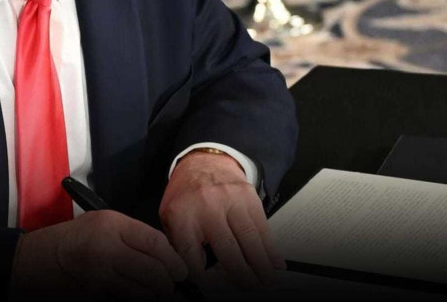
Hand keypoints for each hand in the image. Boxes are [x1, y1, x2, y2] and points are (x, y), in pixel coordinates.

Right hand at [10, 210, 187, 298]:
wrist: (43, 260)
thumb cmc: (75, 238)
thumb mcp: (105, 223)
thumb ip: (135, 235)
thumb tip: (167, 254)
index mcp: (112, 226)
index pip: (155, 243)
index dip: (174, 259)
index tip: (181, 269)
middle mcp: (107, 250)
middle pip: (154, 272)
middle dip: (168, 282)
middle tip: (172, 284)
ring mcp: (101, 276)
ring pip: (143, 292)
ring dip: (154, 294)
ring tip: (158, 291)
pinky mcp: (97, 294)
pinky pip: (127, 299)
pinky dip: (136, 298)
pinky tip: (138, 293)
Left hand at [159, 151, 285, 288]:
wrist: (203, 160)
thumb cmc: (187, 193)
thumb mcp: (171, 217)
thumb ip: (180, 246)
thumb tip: (195, 276)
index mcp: (182, 215)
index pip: (192, 255)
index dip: (204, 277)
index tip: (213, 287)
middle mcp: (207, 206)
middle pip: (227, 249)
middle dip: (241, 274)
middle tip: (248, 286)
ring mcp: (230, 200)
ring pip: (249, 238)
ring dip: (260, 263)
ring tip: (265, 279)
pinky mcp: (248, 196)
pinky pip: (263, 226)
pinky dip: (271, 247)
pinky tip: (275, 261)